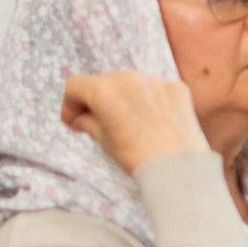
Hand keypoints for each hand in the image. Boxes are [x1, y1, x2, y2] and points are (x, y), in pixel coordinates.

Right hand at [59, 70, 205, 175]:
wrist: (178, 169)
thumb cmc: (136, 158)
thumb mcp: (103, 140)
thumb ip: (88, 122)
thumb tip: (80, 117)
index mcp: (103, 91)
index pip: (75, 86)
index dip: (70, 104)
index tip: (74, 121)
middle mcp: (128, 77)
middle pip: (102, 82)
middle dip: (97, 101)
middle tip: (98, 123)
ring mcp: (155, 80)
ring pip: (130, 84)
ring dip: (123, 98)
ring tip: (129, 124)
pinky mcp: (176, 86)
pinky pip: (155, 89)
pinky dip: (149, 101)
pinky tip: (153, 122)